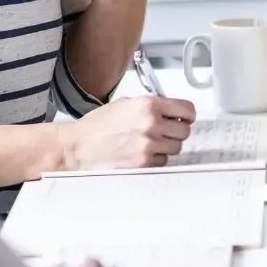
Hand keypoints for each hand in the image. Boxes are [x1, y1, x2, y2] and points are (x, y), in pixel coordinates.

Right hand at [54, 94, 195, 169]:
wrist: (78, 145)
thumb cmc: (98, 124)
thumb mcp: (126, 103)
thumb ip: (151, 106)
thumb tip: (171, 112)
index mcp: (149, 105)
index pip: (187, 109)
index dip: (187, 115)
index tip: (184, 118)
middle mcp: (152, 123)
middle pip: (184, 131)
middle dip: (177, 131)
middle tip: (166, 132)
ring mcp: (149, 145)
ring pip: (176, 147)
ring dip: (167, 146)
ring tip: (150, 143)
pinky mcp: (143, 163)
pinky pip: (163, 161)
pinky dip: (157, 158)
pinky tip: (142, 153)